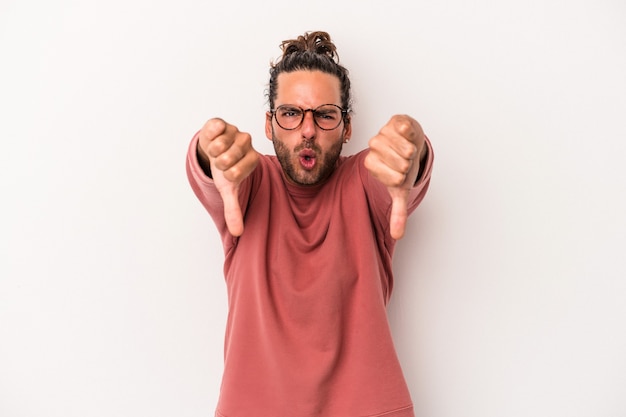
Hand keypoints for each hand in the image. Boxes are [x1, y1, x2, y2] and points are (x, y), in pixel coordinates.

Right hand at [197, 118, 258, 235]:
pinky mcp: (222, 122)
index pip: (236, 173)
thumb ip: (234, 209)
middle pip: (226, 158)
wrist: (213, 148)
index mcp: (253, 160)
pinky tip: (213, 137)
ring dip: (212, 151)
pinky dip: (210, 135)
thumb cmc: (223, 168)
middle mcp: (247, 143)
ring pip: (219, 144)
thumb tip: (237, 233)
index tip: (227, 173)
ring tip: (216, 150)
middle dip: (217, 163)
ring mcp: (235, 131)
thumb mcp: (228, 189)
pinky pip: (215, 127)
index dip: (225, 175)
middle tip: (220, 161)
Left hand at [364, 115, 425, 239]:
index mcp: (371, 165)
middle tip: (406, 162)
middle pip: (397, 161)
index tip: (401, 175)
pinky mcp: (394, 121)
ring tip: (409, 151)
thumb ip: (397, 212)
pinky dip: (407, 132)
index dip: (401, 177)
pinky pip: (401, 126)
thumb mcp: (400, 190)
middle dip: (407, 164)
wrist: (409, 144)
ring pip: (400, 145)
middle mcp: (374, 148)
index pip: (391, 177)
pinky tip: (408, 135)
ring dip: (410, 150)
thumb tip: (398, 236)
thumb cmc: (403, 167)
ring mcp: (383, 133)